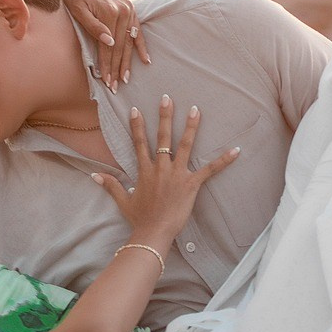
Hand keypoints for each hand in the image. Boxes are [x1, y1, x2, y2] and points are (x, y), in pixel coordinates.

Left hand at [57, 0, 150, 90]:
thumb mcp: (77, 9)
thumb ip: (93, 26)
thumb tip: (109, 42)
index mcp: (110, 12)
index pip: (109, 46)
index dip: (107, 65)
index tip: (105, 81)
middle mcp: (123, 11)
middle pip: (120, 47)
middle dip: (116, 68)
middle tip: (114, 87)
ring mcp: (128, 10)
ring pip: (128, 42)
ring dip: (127, 62)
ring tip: (125, 79)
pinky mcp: (130, 9)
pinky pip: (138, 31)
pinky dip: (141, 46)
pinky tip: (145, 60)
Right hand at [93, 96, 239, 245]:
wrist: (153, 232)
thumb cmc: (139, 219)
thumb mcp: (123, 200)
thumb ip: (110, 185)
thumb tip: (94, 175)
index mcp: (145, 171)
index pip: (139, 143)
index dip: (137, 126)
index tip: (135, 109)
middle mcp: (160, 168)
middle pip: (162, 137)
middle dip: (165, 116)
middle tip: (167, 98)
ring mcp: (177, 174)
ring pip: (185, 145)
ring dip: (191, 127)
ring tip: (196, 110)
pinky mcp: (191, 184)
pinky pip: (210, 170)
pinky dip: (224, 160)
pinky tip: (236, 150)